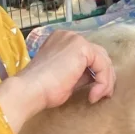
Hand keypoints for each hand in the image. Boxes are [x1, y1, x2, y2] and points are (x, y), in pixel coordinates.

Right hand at [0, 29, 114, 132]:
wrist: (30, 90)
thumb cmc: (42, 89)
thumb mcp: (66, 78)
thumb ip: (81, 73)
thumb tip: (95, 77)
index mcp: (62, 41)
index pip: (88, 55)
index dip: (96, 73)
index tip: (96, 92)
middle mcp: (69, 36)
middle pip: (99, 54)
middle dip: (105, 76)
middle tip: (103, 94)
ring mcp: (75, 39)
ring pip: (103, 60)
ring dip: (105, 81)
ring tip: (97, 97)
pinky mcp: (81, 47)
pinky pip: (102, 65)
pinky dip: (103, 81)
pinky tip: (94, 95)